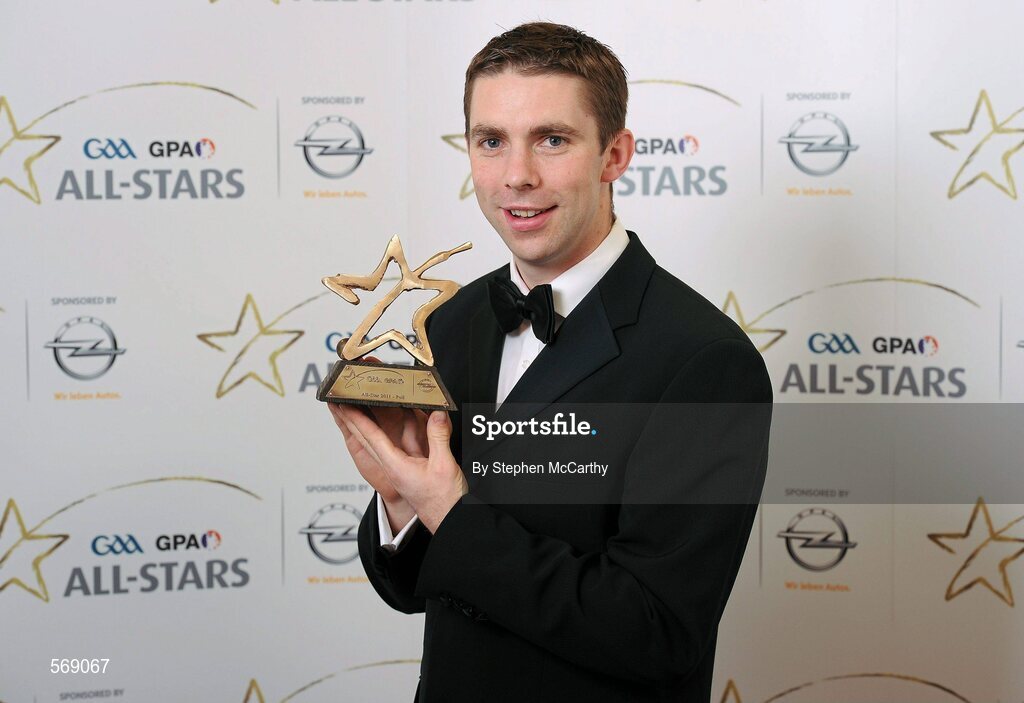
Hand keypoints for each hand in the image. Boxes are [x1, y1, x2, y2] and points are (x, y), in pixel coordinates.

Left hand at [336, 405, 467, 533]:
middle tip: (340, 402)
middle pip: (368, 438)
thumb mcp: (443, 466)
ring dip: (369, 423)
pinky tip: (397, 421)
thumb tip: (436, 414)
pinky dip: (396, 430)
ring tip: (359, 406)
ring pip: (382, 441)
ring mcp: (402, 468)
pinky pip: (399, 444)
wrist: (450, 521)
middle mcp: (394, 466)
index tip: (344, 404)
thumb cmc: (443, 502)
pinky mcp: (412, 468)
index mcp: (395, 466)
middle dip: (353, 419)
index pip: (371, 437)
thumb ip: (439, 437)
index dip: (357, 418)